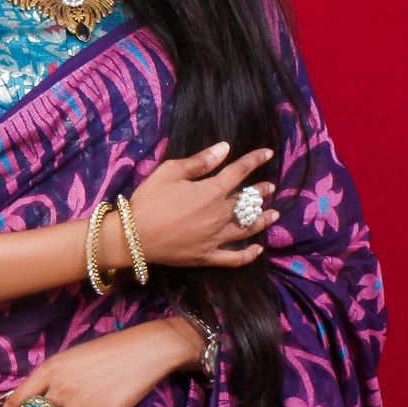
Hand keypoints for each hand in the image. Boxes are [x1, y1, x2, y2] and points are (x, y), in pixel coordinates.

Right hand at [126, 142, 280, 269]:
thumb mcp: (169, 173)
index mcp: (212, 191)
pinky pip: (235, 258)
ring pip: (248, 228)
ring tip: (274, 215)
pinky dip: (249, 254)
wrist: (133, 236)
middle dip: (261, 192)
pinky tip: (258, 249)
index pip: (239, 171)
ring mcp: (217, 238)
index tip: (267, 153)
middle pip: (248, 201)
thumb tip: (225, 148)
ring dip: (263, 220)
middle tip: (270, 188)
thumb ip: (199, 162)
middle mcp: (221, 214)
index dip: (254, 160)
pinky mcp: (208, 256)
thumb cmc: (149, 200)